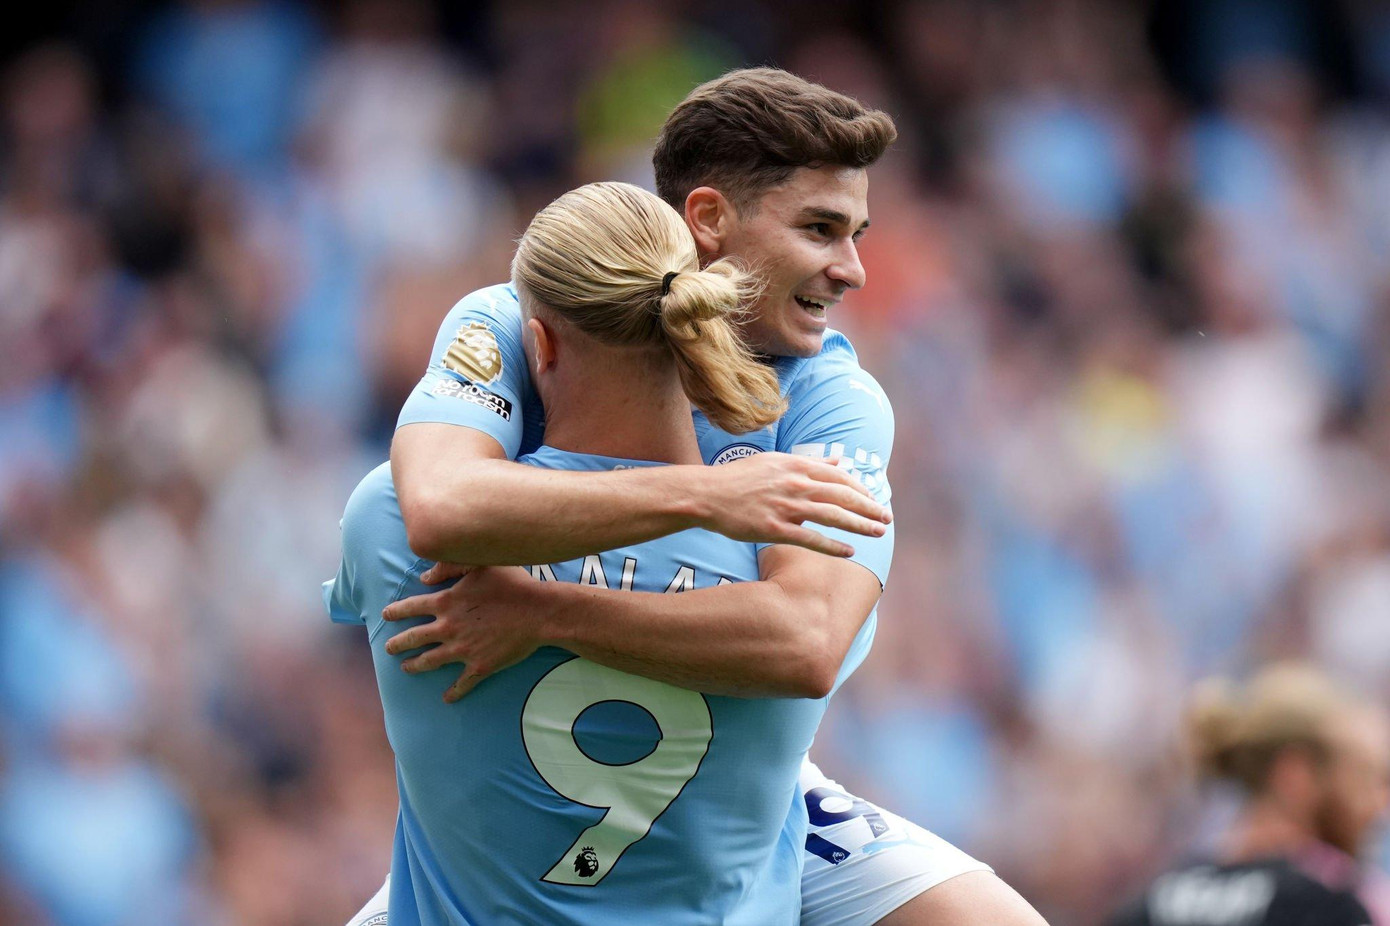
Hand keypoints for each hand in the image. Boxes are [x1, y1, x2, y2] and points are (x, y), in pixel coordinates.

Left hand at [382, 566, 546, 701]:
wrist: (539, 613)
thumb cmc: (513, 584)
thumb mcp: (480, 564)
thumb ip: (449, 567)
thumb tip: (425, 577)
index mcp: (446, 602)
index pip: (411, 607)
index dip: (396, 611)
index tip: (386, 615)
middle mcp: (448, 627)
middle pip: (413, 638)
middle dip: (397, 644)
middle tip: (389, 648)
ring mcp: (462, 650)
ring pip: (429, 662)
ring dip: (414, 666)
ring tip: (406, 668)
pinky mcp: (479, 666)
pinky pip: (461, 684)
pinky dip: (452, 693)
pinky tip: (446, 698)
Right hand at [697, 452, 890, 556]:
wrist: (708, 494)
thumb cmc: (739, 478)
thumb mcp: (775, 461)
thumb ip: (809, 462)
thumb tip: (838, 461)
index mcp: (796, 465)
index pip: (839, 476)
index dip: (861, 489)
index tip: (873, 500)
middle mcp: (795, 483)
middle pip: (843, 495)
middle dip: (869, 507)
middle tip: (887, 518)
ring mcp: (785, 506)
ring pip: (833, 516)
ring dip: (860, 525)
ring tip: (878, 532)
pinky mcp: (774, 529)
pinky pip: (811, 539)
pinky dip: (833, 546)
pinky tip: (850, 552)